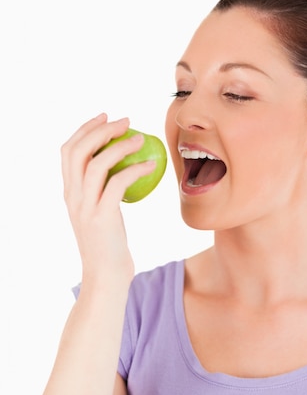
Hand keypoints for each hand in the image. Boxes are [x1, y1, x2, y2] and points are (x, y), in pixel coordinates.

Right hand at [61, 113, 155, 285]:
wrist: (106, 277)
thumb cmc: (110, 247)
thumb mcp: (101, 215)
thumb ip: (103, 193)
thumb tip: (123, 170)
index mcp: (69, 194)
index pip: (68, 152)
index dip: (85, 129)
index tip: (105, 117)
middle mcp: (72, 197)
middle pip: (78, 150)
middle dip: (100, 129)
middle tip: (125, 121)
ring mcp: (85, 207)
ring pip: (96, 164)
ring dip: (119, 145)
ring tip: (140, 138)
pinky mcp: (102, 217)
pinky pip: (118, 183)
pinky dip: (135, 168)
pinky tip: (150, 165)